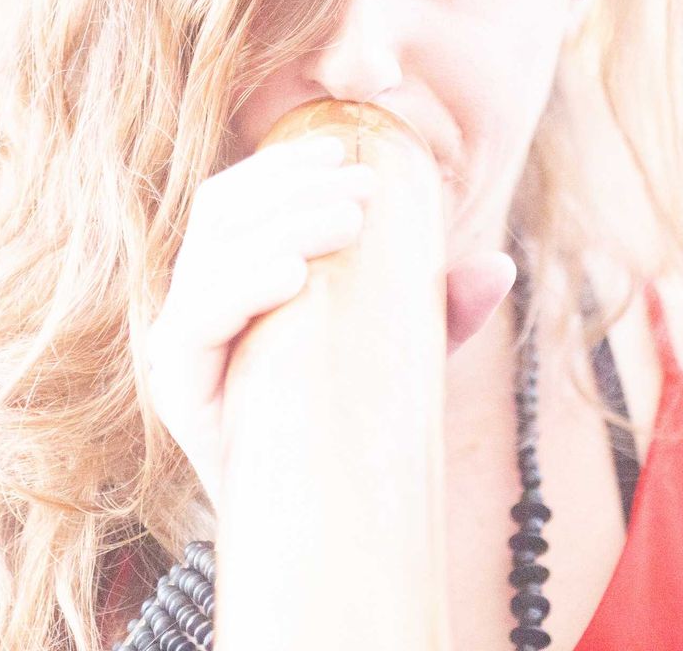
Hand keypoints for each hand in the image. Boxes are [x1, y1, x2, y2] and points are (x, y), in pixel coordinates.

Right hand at [145, 134, 514, 506]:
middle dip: (292, 186)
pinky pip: (193, 325)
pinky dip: (239, 289)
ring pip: (209, 257)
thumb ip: (438, 314)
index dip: (283, 163)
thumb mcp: (394, 360)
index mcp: (232, 278)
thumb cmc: (342, 427)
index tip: (346, 146)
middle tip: (365, 187)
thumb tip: (502, 265)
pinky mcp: (180, 392)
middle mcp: (198, 303)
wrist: (307, 536)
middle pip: (224, 213)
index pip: (238, 198)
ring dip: (277, 226)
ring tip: (344, 220)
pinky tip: (289, 274)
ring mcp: (183, 346)